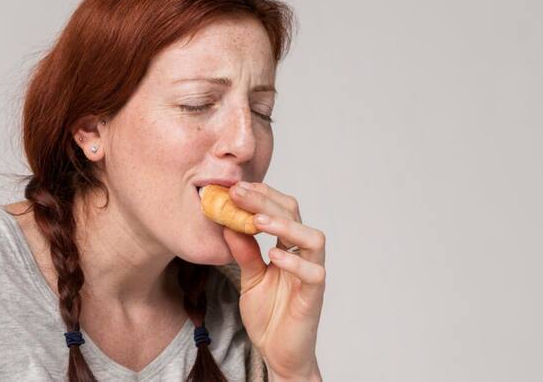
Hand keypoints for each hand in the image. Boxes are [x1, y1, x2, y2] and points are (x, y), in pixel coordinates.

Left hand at [221, 181, 324, 380]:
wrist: (278, 354)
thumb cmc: (269, 315)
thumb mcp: (250, 278)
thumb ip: (244, 252)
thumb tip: (227, 223)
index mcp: (288, 247)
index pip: (282, 209)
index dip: (262, 195)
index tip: (236, 187)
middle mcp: (303, 256)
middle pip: (295, 215)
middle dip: (267, 200)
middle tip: (239, 193)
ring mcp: (311, 275)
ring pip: (313, 239)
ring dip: (286, 226)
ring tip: (258, 221)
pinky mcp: (314, 296)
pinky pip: (314, 274)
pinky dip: (295, 262)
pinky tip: (274, 255)